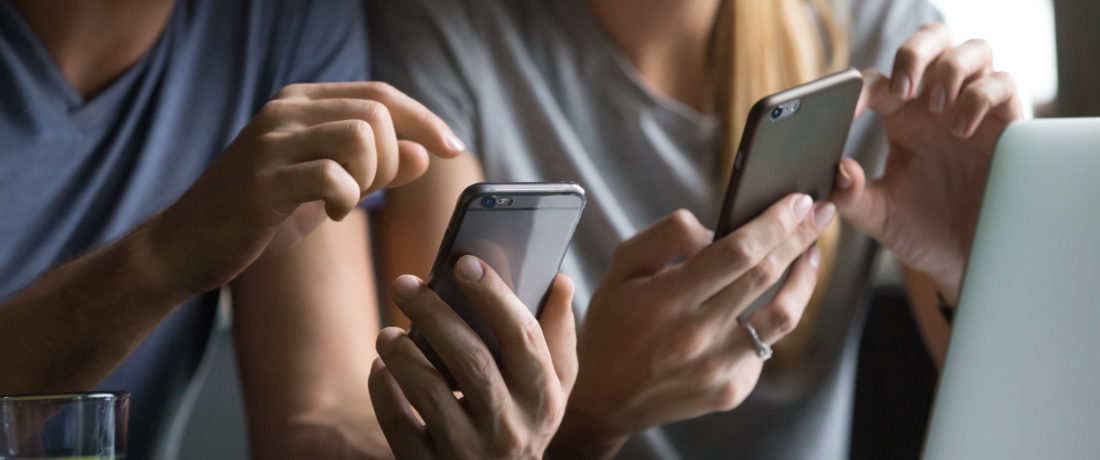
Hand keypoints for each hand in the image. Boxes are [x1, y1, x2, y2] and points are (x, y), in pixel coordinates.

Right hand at [145, 82, 464, 293]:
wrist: (185, 247)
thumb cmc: (259, 216)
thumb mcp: (324, 187)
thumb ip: (374, 168)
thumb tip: (423, 153)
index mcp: (300, 103)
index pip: (380, 94)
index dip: (424, 120)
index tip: (453, 149)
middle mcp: (285, 110)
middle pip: (377, 113)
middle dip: (390, 160)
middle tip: (366, 192)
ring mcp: (270, 141)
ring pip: (360, 135)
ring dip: (370, 177)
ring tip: (344, 202)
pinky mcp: (262, 180)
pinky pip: (333, 175)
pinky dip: (346, 200)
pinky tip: (329, 215)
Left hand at [369, 256, 576, 458]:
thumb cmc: (525, 423)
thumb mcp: (552, 388)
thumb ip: (556, 336)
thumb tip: (558, 280)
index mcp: (542, 398)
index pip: (522, 336)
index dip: (494, 295)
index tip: (464, 262)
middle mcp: (509, 427)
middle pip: (470, 358)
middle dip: (434, 314)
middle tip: (404, 284)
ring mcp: (469, 451)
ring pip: (429, 391)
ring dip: (402, 354)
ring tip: (387, 332)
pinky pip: (398, 424)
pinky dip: (384, 392)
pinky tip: (380, 368)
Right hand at [552, 197, 832, 457]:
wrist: (604, 397)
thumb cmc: (612, 323)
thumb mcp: (622, 267)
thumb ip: (667, 236)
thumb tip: (716, 232)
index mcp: (666, 300)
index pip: (737, 252)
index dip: (774, 223)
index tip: (798, 200)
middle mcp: (695, 336)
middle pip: (766, 276)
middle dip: (800, 237)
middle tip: (821, 212)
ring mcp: (717, 368)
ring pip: (783, 316)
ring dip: (804, 279)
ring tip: (811, 254)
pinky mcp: (731, 390)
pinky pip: (765, 346)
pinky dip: (771, 318)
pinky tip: (768, 302)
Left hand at [833, 23, 1022, 303]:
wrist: (966, 261)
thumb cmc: (921, 232)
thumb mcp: (879, 217)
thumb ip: (851, 197)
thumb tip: (838, 169)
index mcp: (899, 118)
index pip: (877, 82)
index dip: (859, 88)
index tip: (849, 110)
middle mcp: (936, 106)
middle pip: (930, 41)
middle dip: (915, 52)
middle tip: (904, 88)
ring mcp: (973, 109)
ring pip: (970, 51)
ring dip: (949, 69)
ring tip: (935, 107)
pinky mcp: (1007, 123)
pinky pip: (1002, 83)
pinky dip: (980, 96)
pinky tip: (962, 130)